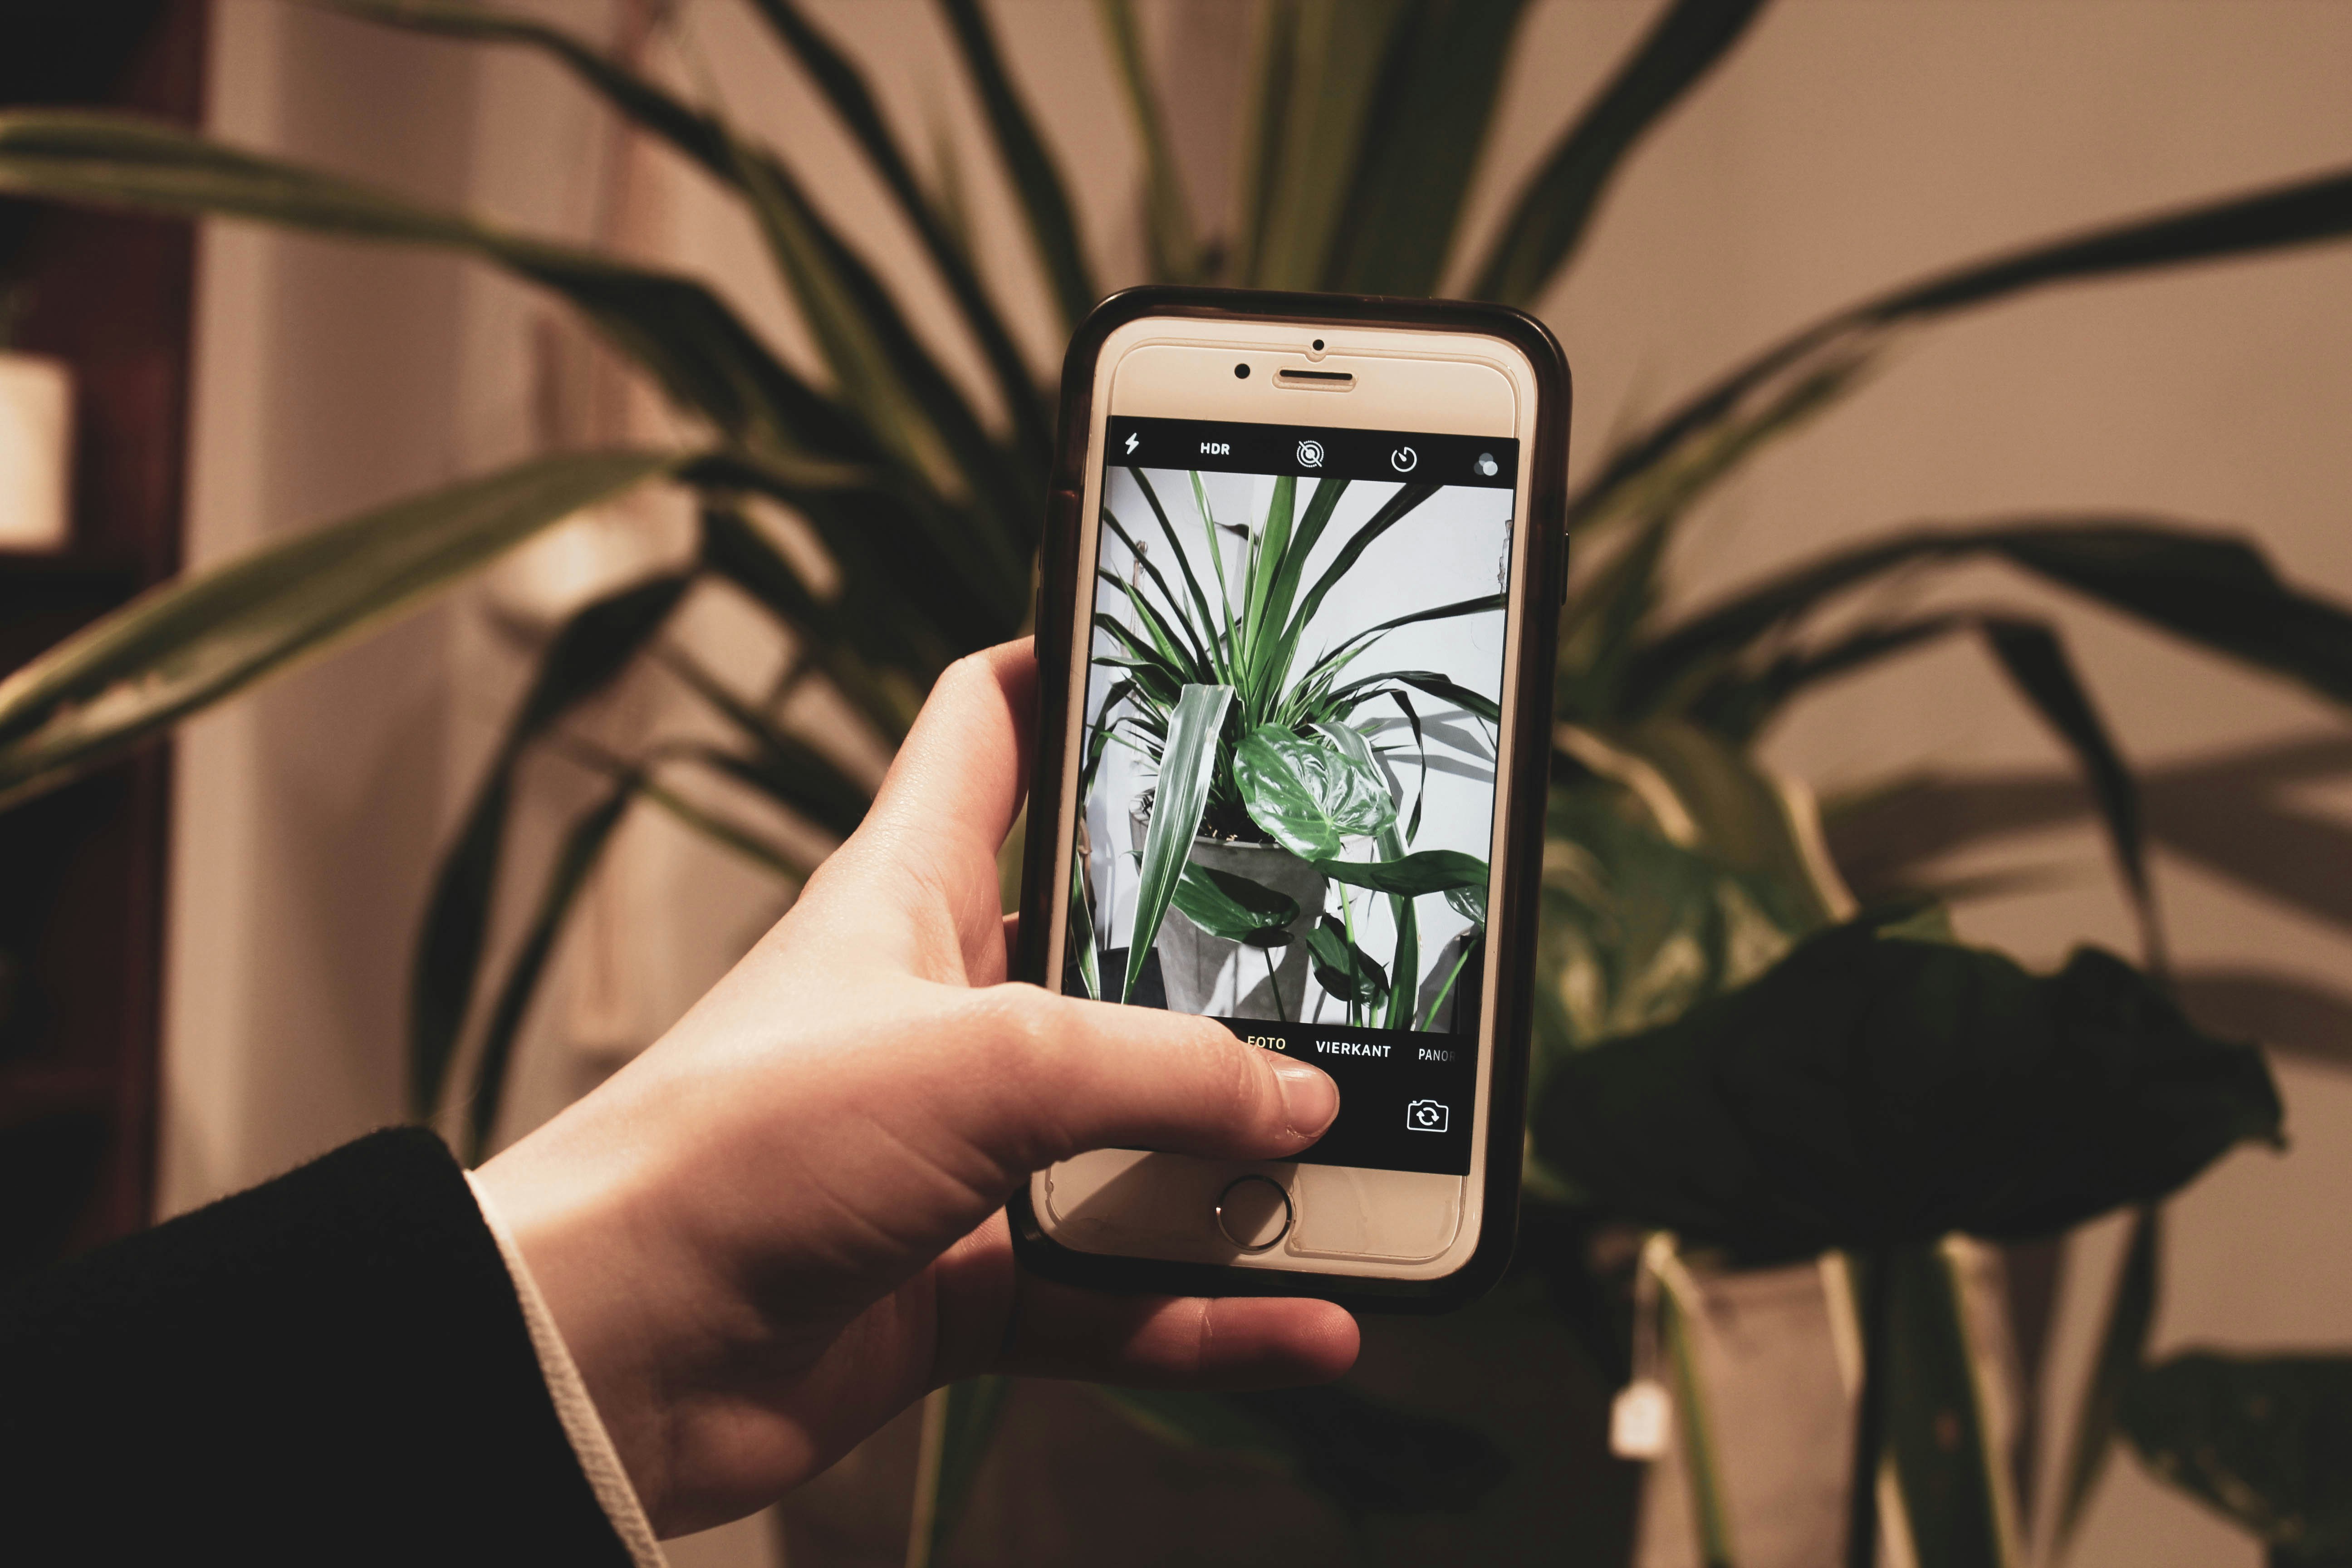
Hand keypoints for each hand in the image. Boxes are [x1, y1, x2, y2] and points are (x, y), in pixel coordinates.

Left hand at [473, 640, 1357, 1536]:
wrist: (610, 1352)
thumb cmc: (739, 1145)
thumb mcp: (983, 1060)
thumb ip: (1157, 1069)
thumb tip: (1300, 1100)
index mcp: (909, 892)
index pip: (990, 730)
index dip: (1069, 668)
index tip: (1173, 646)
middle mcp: (941, 1009)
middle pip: (1110, 954)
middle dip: (1225, 966)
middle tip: (1349, 959)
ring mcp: (955, 1150)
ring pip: (1133, 1144)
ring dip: (1243, 1169)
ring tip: (1372, 1171)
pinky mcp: (963, 1275)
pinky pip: (1116, 1291)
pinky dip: (1208, 1312)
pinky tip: (1309, 1322)